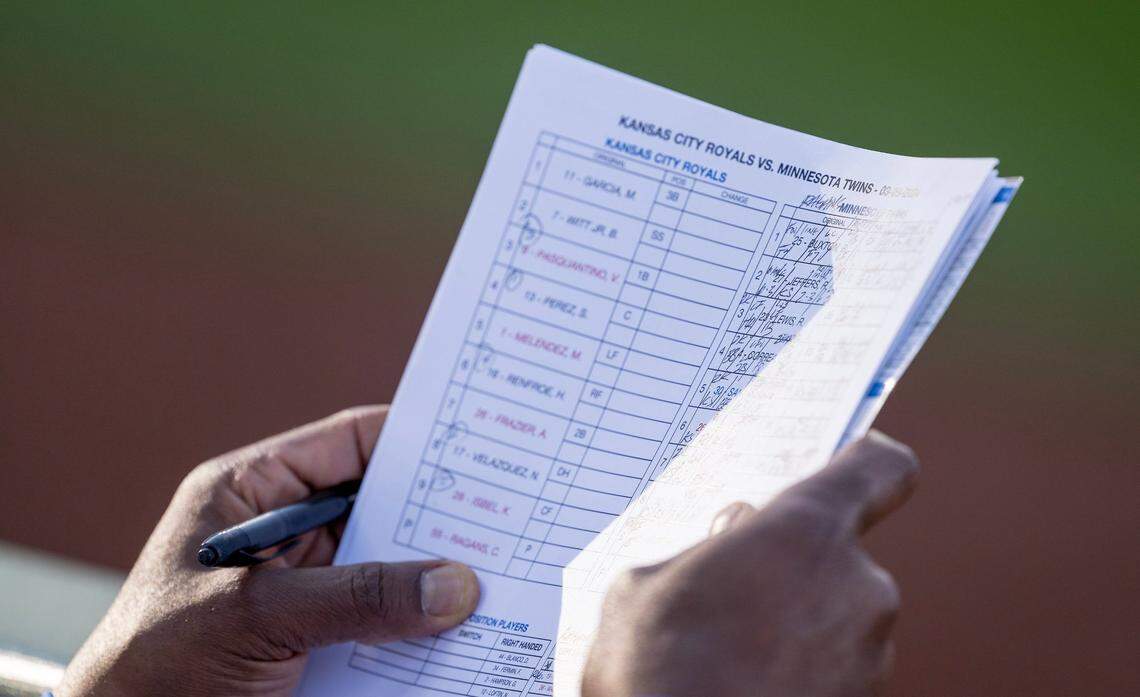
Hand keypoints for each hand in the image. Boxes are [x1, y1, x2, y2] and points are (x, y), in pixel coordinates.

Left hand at [58, 406, 480, 696]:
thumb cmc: (157, 666)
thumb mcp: (257, 615)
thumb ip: (358, 596)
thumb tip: (456, 585)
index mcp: (252, 493)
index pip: (346, 444)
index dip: (413, 439)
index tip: (480, 442)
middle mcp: (282, 531)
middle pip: (378, 506)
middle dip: (438, 515)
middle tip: (510, 515)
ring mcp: (300, 587)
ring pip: (387, 566)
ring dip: (435, 576)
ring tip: (502, 572)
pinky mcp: (313, 639)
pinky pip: (381, 620)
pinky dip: (419, 626)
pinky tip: (462, 629)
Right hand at [582, 431, 918, 696]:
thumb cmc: (657, 669)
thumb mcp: (644, 586)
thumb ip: (697, 552)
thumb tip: (723, 545)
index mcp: (807, 532)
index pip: (881, 468)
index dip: (868, 460)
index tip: (848, 459)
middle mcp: (859, 586)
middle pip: (840, 553)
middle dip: (792, 568)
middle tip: (733, 589)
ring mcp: (871, 656)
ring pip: (837, 617)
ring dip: (796, 626)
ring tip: (728, 654)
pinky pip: (837, 668)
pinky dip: (801, 673)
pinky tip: (744, 684)